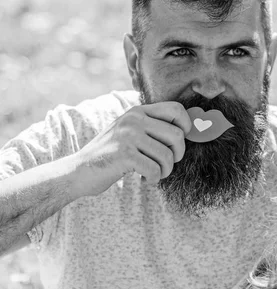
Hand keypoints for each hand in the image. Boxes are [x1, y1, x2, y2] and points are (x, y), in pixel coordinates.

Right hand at [73, 102, 191, 196]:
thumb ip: (152, 128)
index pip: (176, 109)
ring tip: (153, 174)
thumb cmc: (110, 155)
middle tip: (165, 164)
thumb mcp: (129, 133)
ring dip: (165, 171)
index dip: (187, 126)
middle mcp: (133, 119)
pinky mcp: (123, 155)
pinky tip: (144, 179)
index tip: (179, 143)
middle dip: (177, 155)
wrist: (78, 171)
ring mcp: (128, 136)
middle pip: (177, 135)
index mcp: (138, 111)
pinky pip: (155, 170)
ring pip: (167, 156)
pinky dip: (153, 179)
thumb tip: (187, 132)